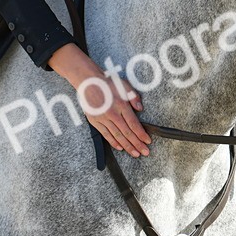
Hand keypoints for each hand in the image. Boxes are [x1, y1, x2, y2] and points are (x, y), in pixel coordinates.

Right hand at [49, 43, 150, 157]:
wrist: (88, 82)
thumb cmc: (107, 83)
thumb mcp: (124, 85)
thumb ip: (134, 97)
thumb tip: (140, 108)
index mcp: (121, 105)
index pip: (134, 124)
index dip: (142, 134)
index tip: (148, 141)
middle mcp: (113, 114)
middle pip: (127, 133)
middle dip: (137, 144)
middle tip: (145, 152)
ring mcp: (103, 119)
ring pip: (117, 136)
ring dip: (127, 146)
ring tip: (135, 153)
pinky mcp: (95, 121)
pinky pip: (106, 134)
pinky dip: (113, 142)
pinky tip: (120, 148)